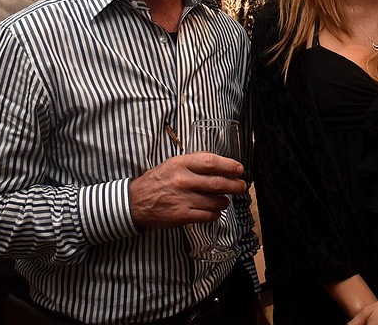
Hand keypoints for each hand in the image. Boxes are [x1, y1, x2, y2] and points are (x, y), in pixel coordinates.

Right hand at [129, 152, 245, 228]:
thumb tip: (220, 164)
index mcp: (181, 164)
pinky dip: (215, 213)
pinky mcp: (182, 216)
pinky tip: (214, 210)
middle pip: (218, 183)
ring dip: (225, 201)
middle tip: (242, 186)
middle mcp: (183, 180)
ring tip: (225, 199)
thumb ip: (195, 162)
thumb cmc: (157, 181)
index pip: (211, 162)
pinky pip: (208, 215)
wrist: (135, 202)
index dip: (229, 166)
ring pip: (216, 201)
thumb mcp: (173, 163)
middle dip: (235, 185)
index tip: (239, 169)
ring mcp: (183, 199)